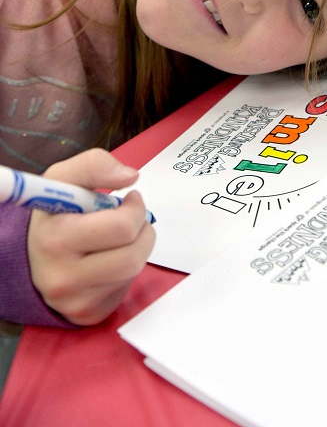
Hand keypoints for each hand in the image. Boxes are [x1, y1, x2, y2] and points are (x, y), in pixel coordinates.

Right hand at [27, 149, 155, 325]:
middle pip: (133, 253)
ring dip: (138, 246)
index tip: (129, 198)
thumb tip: (130, 176)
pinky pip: (125, 289)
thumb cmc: (53, 213)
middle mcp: (62, 276)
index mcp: (55, 238)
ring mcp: (76, 301)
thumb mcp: (64, 178)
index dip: (133, 209)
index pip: (120, 227)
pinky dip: (126, 270)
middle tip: (133, 216)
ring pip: (133, 270)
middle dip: (142, 228)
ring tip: (123, 235)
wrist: (29, 257)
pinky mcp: (89, 315)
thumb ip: (95, 166)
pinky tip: (109, 258)